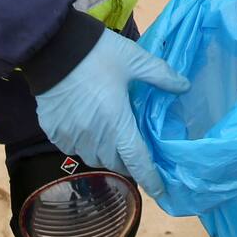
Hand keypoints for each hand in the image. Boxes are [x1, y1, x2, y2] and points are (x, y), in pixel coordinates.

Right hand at [33, 29, 189, 198]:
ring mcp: (71, 136)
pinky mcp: (52, 130)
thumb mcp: (133, 58)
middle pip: (115, 162)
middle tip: (132, 146)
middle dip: (126, 160)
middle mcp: (94, 137)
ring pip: (92, 157)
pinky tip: (84, 126)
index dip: (151, 179)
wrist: (53, 45)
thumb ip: (160, 74)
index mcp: (117, 123)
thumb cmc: (97, 53)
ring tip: (108, 137)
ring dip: (103, 152)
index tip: (160, 191)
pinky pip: (71, 147)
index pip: (138, 162)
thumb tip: (185, 86)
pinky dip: (81, 143)